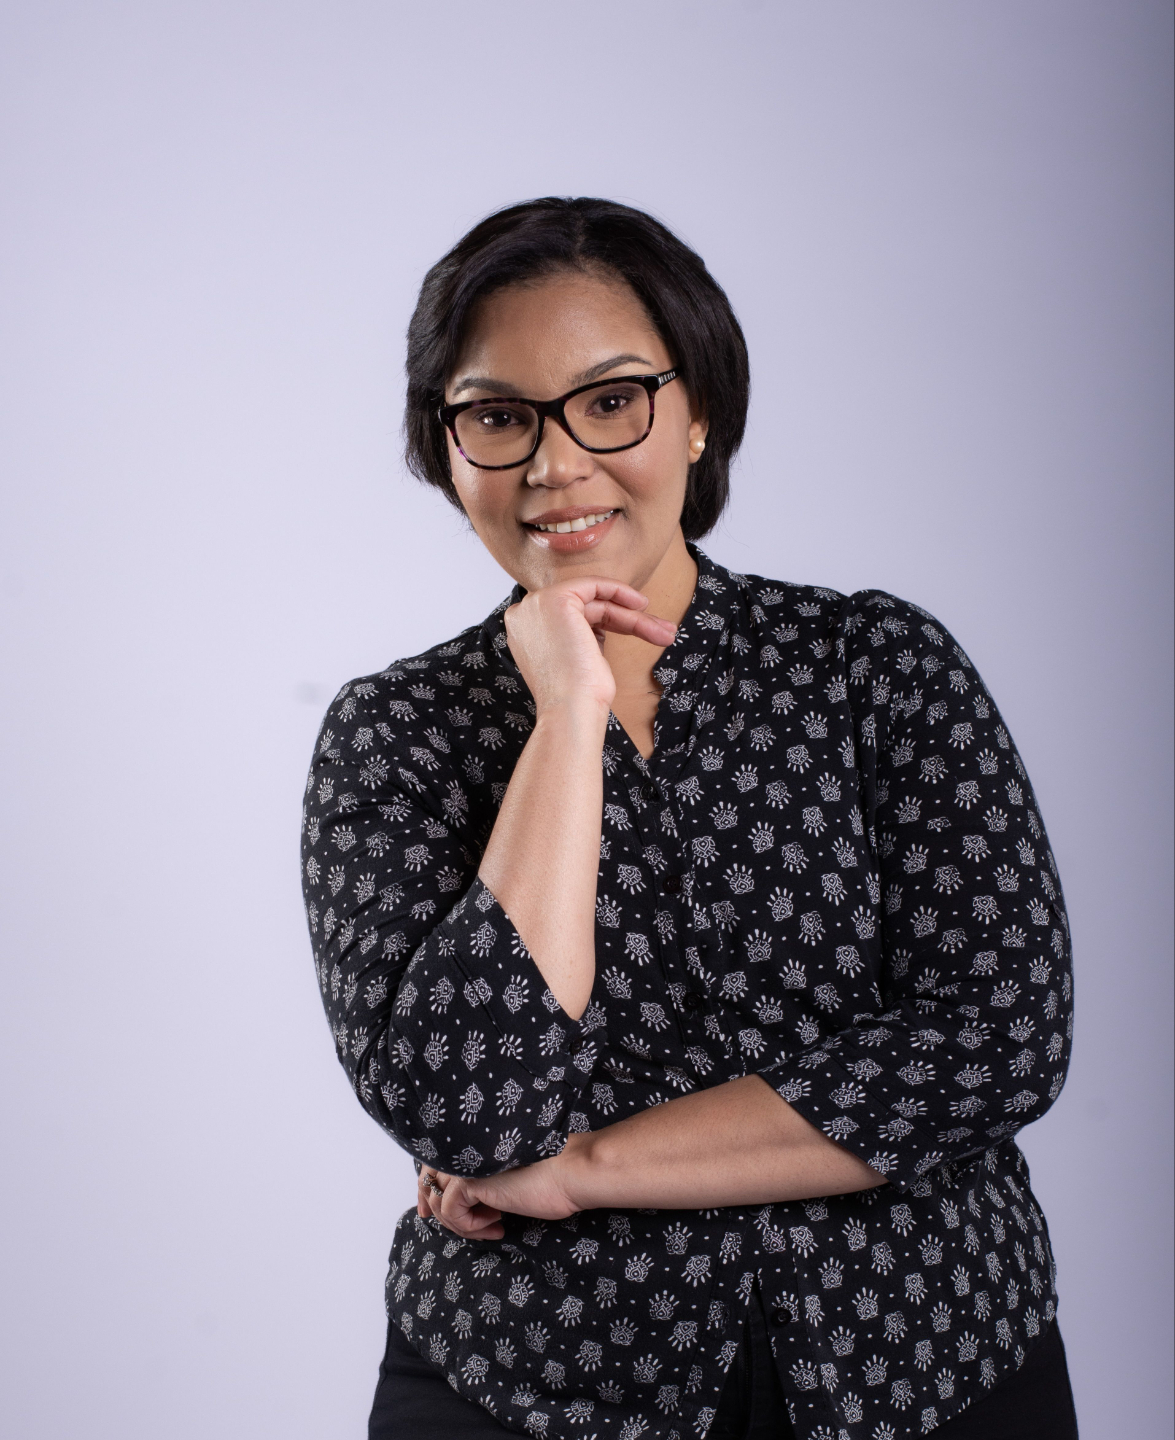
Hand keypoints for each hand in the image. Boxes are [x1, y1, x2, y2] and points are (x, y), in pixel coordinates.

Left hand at [416, 1136, 589, 1240]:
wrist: (568, 1174)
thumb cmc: (548, 1179)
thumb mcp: (504, 1182)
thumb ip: (479, 1183)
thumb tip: (451, 1202)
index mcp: (474, 1144)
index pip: (434, 1163)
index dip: (427, 1188)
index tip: (430, 1212)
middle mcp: (466, 1148)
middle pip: (428, 1178)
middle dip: (433, 1206)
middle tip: (457, 1226)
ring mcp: (466, 1162)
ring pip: (438, 1200)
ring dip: (462, 1223)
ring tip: (493, 1225)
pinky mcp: (470, 1178)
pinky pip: (451, 1211)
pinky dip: (469, 1226)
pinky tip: (498, 1223)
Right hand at [504, 577, 675, 717]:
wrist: (571, 709)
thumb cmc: (578, 695)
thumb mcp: (579, 657)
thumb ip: (582, 636)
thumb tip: (605, 623)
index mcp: (526, 631)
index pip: (573, 617)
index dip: (608, 620)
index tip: (638, 626)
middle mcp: (525, 614)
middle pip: (586, 608)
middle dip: (627, 620)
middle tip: (661, 632)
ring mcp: (537, 605)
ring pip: (595, 600)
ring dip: (633, 616)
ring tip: (664, 632)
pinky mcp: (555, 599)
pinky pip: (593, 585)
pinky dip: (619, 592)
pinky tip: (641, 606)